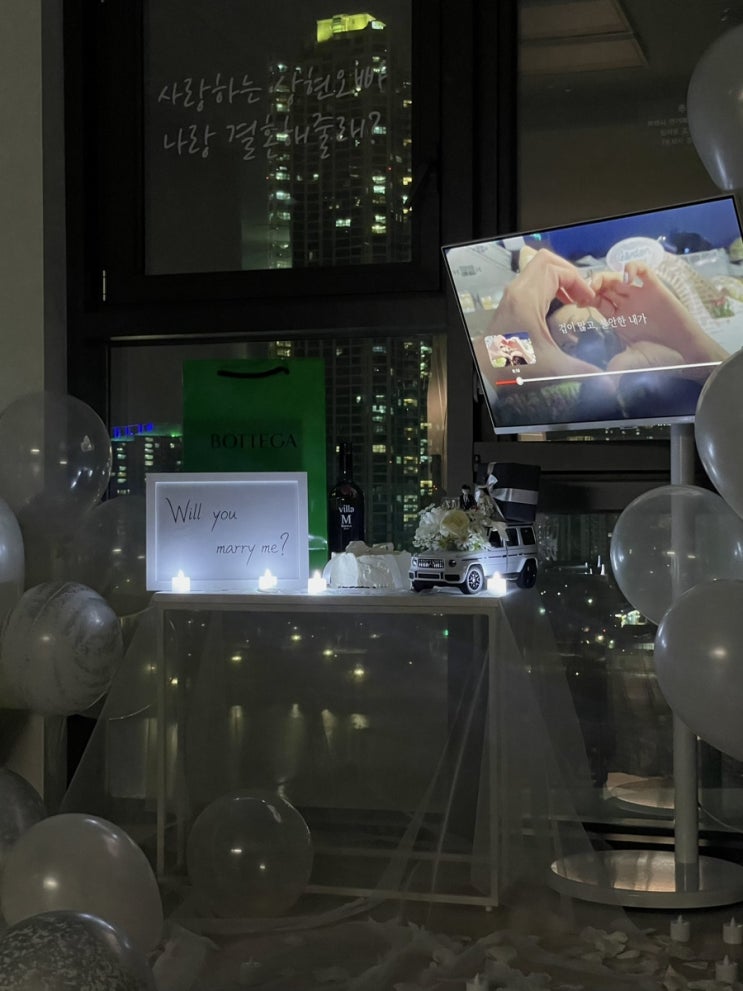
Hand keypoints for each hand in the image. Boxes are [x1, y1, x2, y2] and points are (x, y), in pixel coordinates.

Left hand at [480, 249, 603, 381]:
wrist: (485, 371)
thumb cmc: (516, 366)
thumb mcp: (552, 367)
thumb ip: (581, 370)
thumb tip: (609, 382)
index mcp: (527, 298)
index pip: (557, 269)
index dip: (577, 280)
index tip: (588, 299)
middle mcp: (518, 290)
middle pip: (546, 261)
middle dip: (569, 272)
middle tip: (581, 293)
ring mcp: (512, 294)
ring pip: (538, 268)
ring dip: (558, 277)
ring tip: (573, 298)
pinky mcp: (510, 300)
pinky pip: (532, 279)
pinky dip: (548, 284)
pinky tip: (559, 304)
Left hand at [591, 262, 728, 368]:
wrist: (685, 351)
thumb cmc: (660, 357)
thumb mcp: (633, 362)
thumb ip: (617, 365)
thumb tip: (602, 377)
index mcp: (616, 319)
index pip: (596, 301)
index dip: (586, 298)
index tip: (579, 301)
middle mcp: (626, 305)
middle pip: (604, 287)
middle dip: (593, 284)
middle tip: (587, 288)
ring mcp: (640, 295)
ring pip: (619, 277)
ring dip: (607, 275)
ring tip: (602, 283)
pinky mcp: (656, 288)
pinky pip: (643, 271)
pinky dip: (633, 268)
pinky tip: (628, 277)